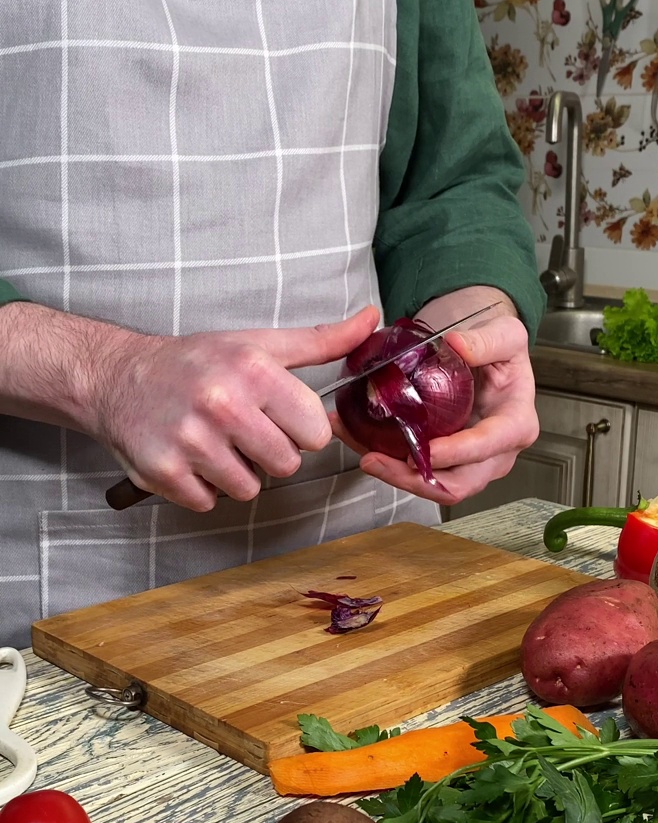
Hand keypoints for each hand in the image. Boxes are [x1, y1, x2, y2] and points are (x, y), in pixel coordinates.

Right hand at [92, 307, 379, 510]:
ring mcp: (190, 440)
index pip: (316, 432)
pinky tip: (189, 458)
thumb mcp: (258, 344)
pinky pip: (209, 502)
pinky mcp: (163, 471)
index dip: (301, 431)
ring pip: (249, 489)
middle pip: (286, 466)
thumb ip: (321, 341)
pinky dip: (201, 487)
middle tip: (243, 432)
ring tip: (214, 444)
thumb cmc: (197, 362)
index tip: (279, 419)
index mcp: (253, 370)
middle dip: (269, 455)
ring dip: (235, 473)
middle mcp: (222, 403)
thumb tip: (373, 321)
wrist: (118, 377)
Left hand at [330, 297, 538, 505]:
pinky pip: (419, 474)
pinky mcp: (448, 462)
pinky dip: (391, 466)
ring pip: (436, 486)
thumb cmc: (500, 348)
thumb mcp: (505, 333)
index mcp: (515, 424)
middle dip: (416, 480)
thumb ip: (487, 340)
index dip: (457, 453)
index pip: (487, 446)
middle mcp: (496, 453)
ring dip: (398, 478)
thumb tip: (457, 346)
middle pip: (459, 483)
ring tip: (366, 457)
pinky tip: (365, 449)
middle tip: (378, 460)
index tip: (426, 451)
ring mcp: (471, 463)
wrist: (486, 354)